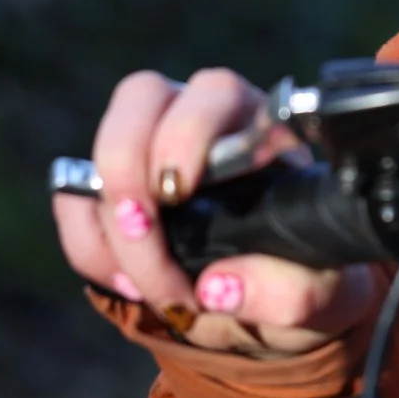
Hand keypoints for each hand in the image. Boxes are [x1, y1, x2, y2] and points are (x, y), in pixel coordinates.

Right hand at [52, 67, 376, 356]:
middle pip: (140, 99)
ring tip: (143, 282)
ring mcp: (146, 152)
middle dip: (130, 169)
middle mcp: (197, 121)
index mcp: (260, 124)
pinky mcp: (108, 192)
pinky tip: (126, 282)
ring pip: (98, 154)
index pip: (214, 92)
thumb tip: (217, 287)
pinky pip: (74, 204)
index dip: (186, 133)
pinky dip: (90, 247)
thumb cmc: (303, 277)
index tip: (180, 191)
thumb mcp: (324, 294)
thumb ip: (291, 292)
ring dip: (108, 224)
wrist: (273, 305)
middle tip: (144, 229)